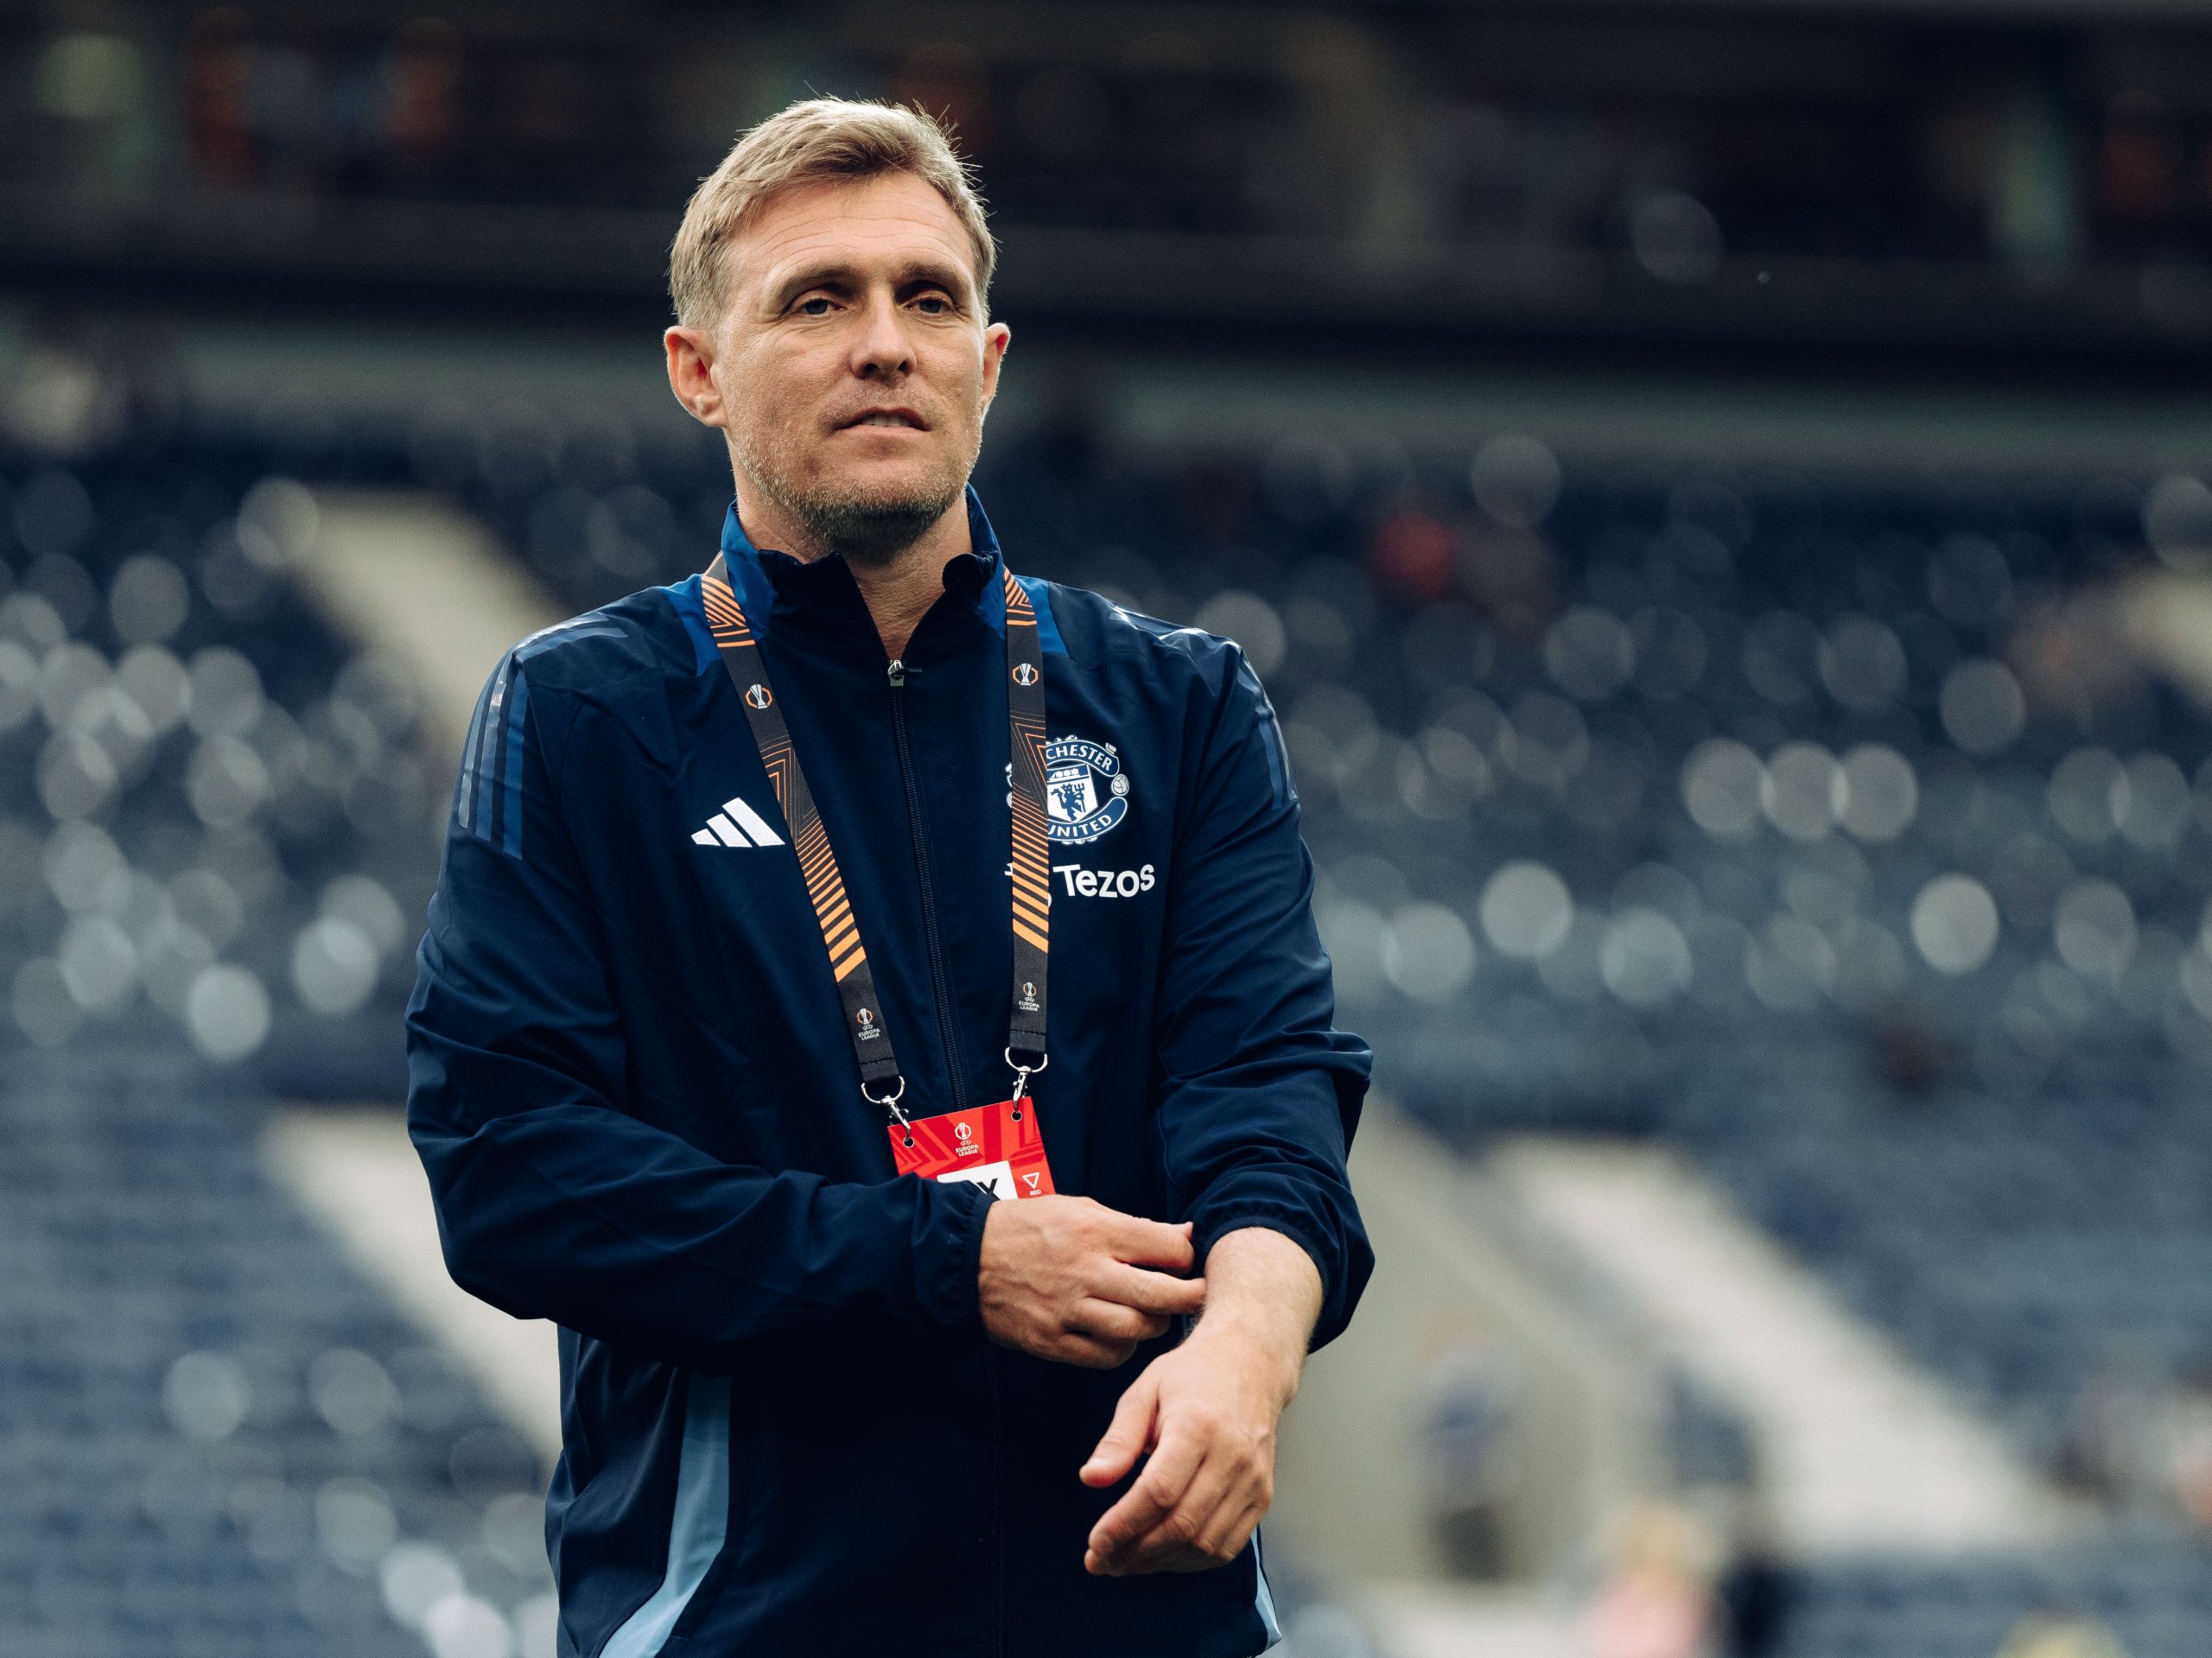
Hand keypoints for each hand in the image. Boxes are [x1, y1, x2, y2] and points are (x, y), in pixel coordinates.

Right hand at [978, 1195, 1206, 1368]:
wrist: (967, 1257)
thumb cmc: (1031, 1227)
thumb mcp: (1080, 1208)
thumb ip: (1134, 1226)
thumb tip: (1186, 1237)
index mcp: (1096, 1231)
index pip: (1169, 1250)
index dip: (1186, 1259)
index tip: (1185, 1264)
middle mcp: (1086, 1272)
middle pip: (1162, 1297)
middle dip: (1190, 1299)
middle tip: (1195, 1298)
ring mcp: (1068, 1311)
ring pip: (1137, 1331)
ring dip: (1154, 1326)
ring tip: (1151, 1315)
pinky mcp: (1052, 1341)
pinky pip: (1106, 1357)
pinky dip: (1122, 1349)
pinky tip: (1119, 1334)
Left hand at [1079, 1228, 1320, 1575]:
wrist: (1250, 1364)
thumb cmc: (1193, 1375)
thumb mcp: (1144, 1391)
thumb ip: (1118, 1439)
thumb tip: (1091, 1479)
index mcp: (1199, 1425)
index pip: (1159, 1491)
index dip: (1124, 1524)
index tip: (1095, 1542)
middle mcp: (1233, 1456)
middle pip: (1182, 1524)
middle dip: (1135, 1552)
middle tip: (1101, 1560)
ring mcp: (1253, 1480)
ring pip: (1205, 1544)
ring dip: (1160, 1562)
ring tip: (1124, 1562)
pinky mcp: (1262, 1496)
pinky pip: (1227, 1546)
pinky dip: (1191, 1560)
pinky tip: (1161, 1555)